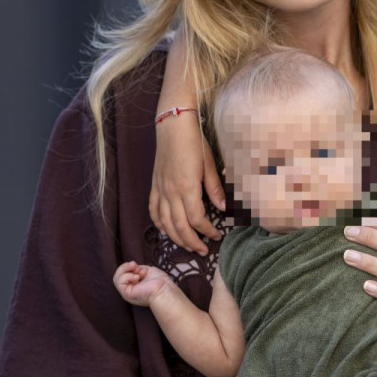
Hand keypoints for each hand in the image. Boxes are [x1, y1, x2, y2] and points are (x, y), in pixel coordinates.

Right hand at [113, 261, 172, 306]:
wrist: (163, 288)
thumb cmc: (159, 281)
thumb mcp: (146, 270)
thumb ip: (136, 269)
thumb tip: (130, 266)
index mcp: (134, 283)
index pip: (122, 273)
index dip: (127, 266)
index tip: (136, 264)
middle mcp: (129, 288)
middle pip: (118, 275)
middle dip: (125, 266)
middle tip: (135, 265)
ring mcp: (126, 292)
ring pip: (116, 278)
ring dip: (125, 270)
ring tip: (136, 272)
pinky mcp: (126, 294)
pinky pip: (118, 282)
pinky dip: (127, 276)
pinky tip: (137, 278)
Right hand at [150, 115, 225, 255]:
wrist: (173, 125)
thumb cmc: (194, 142)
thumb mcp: (209, 164)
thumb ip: (215, 188)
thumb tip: (223, 209)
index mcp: (187, 187)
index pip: (197, 219)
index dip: (207, 231)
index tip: (217, 235)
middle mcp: (170, 192)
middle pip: (179, 226)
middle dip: (192, 242)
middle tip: (204, 250)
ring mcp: (160, 189)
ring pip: (165, 223)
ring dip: (176, 238)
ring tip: (188, 245)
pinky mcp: (154, 186)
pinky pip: (153, 211)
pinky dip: (159, 224)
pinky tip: (166, 230)